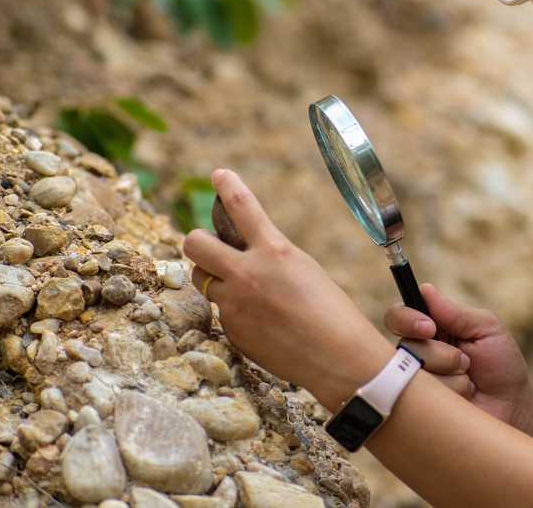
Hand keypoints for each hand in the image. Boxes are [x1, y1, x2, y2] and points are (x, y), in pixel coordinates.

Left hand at [183, 169, 393, 411]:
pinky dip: (237, 312)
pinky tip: (264, 323)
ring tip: (246, 291)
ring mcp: (235, 304)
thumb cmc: (331, 311)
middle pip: (195, 244)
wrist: (337, 358)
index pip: (242, 207)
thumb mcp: (303, 268)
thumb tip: (240, 252)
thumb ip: (269, 255)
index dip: (227, 185)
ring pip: (203, 280)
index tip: (219, 175)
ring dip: (217, 279)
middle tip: (209, 247)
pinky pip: (221, 312)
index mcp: (274, 251)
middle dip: (198, 242)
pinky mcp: (231, 330)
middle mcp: (247, 274)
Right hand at [384, 283, 532, 430]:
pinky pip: (425, 397)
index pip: (398, 316)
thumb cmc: (502, 365)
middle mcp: (417, 354)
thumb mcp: (486, 329)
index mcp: (429, 330)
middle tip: (465, 361)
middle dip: (440, 353)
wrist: (514, 408)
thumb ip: (456, 312)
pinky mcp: (421, 408)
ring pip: (414, 373)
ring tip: (469, 381)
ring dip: (451, 376)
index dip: (407, 319)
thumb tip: (425, 289)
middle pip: (405, 345)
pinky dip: (453, 393)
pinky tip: (465, 399)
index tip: (429, 327)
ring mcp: (416, 383)